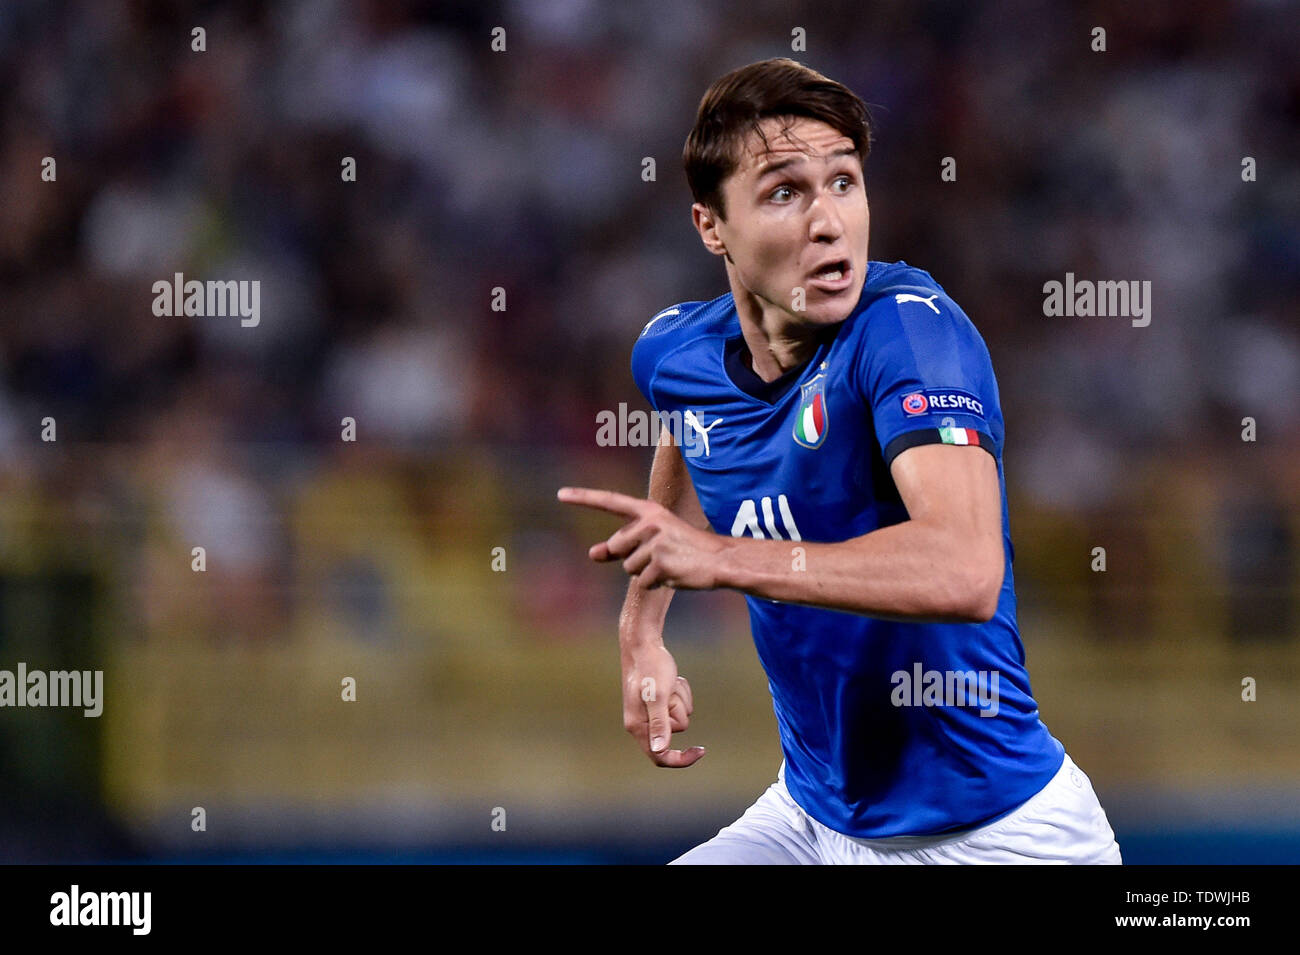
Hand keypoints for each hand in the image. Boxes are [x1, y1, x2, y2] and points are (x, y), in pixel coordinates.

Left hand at [557, 487, 726, 589]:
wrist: (720, 560)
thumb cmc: (685, 550)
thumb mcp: (654, 541)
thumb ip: (622, 545)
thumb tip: (592, 553)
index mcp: (648, 511)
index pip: (610, 502)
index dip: (584, 498)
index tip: (560, 494)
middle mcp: (649, 522)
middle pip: (617, 548)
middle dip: (632, 559)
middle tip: (662, 556)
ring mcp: (654, 542)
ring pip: (629, 569)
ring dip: (646, 573)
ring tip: (670, 564)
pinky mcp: (660, 562)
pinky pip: (643, 582)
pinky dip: (657, 584)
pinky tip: (675, 574)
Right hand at [621, 642, 705, 767]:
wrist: (643, 643)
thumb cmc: (649, 667)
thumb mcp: (657, 695)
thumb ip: (659, 723)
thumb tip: (659, 750)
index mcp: (637, 726)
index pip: (659, 756)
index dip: (680, 759)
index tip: (700, 752)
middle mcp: (642, 722)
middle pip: (675, 730)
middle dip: (678, 709)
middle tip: (669, 689)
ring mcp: (651, 711)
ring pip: (680, 716)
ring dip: (680, 698)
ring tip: (668, 682)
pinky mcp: (659, 702)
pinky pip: (680, 704)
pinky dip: (680, 692)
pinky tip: (671, 679)